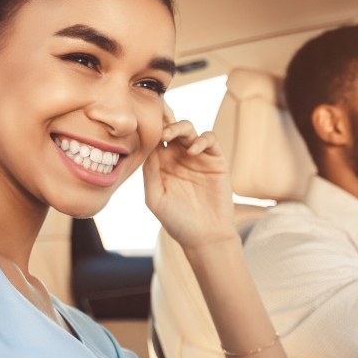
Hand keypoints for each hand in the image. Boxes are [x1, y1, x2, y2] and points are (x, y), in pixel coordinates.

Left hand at [142, 119, 236, 250]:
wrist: (206, 236)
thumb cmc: (178, 221)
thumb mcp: (155, 198)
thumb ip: (150, 172)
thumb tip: (148, 147)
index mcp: (161, 164)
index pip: (154, 139)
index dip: (149, 129)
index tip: (141, 123)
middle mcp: (178, 157)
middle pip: (171, 129)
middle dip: (164, 122)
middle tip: (159, 127)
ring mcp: (198, 157)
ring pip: (189, 130)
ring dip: (179, 127)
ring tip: (170, 134)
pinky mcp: (216, 160)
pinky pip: (210, 140)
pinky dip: (202, 140)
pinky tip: (193, 151)